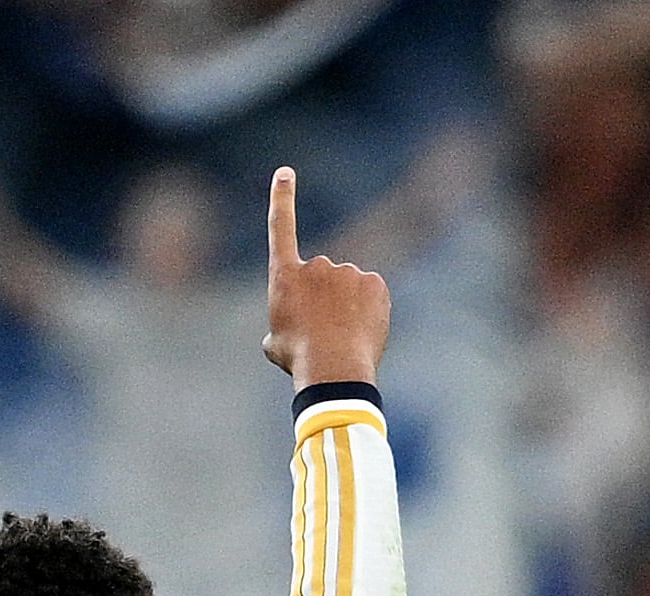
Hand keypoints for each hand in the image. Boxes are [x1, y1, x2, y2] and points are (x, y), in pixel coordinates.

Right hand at [263, 167, 389, 387]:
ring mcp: (347, 272)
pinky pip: (371, 294)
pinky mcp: (374, 282)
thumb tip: (282, 332)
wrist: (334, 368)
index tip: (285, 173)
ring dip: (347, 307)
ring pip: (349, 287)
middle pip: (323, 278)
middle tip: (323, 331)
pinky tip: (362, 331)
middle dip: (325, 299)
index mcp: (285, 277)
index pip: (281, 227)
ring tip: (343, 336)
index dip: (283, 198)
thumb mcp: (275, 343)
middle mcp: (316, 265)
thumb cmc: (298, 359)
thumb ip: (280, 325)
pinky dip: (369, 310)